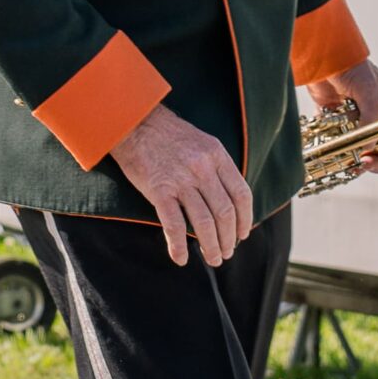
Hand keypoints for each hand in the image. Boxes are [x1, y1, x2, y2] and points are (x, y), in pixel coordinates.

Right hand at [109, 104, 254, 267]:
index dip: (245, 220)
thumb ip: (216, 167)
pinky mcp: (159, 190)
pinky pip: (174, 225)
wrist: (132, 120)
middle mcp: (203, 168)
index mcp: (217, 155)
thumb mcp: (201, 142)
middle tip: (226, 252)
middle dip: (229, 239)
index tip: (242, 234)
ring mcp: (181, 180)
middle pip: (225, 214)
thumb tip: (229, 199)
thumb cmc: (166, 134)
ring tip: (213, 258)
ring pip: (204, 224)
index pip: (241, 195)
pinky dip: (178, 246)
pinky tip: (180, 258)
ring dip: (211, 247)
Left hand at [306, 59, 377, 173]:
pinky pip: (342, 140)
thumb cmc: (351, 66)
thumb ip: (371, 118)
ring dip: (361, 158)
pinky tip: (341, 159)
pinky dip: (343, 151)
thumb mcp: (368, 91)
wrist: (322, 55)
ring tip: (355, 165)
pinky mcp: (336, 118)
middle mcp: (376, 113)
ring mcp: (356, 117)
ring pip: (364, 146)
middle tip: (367, 162)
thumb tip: (370, 147)